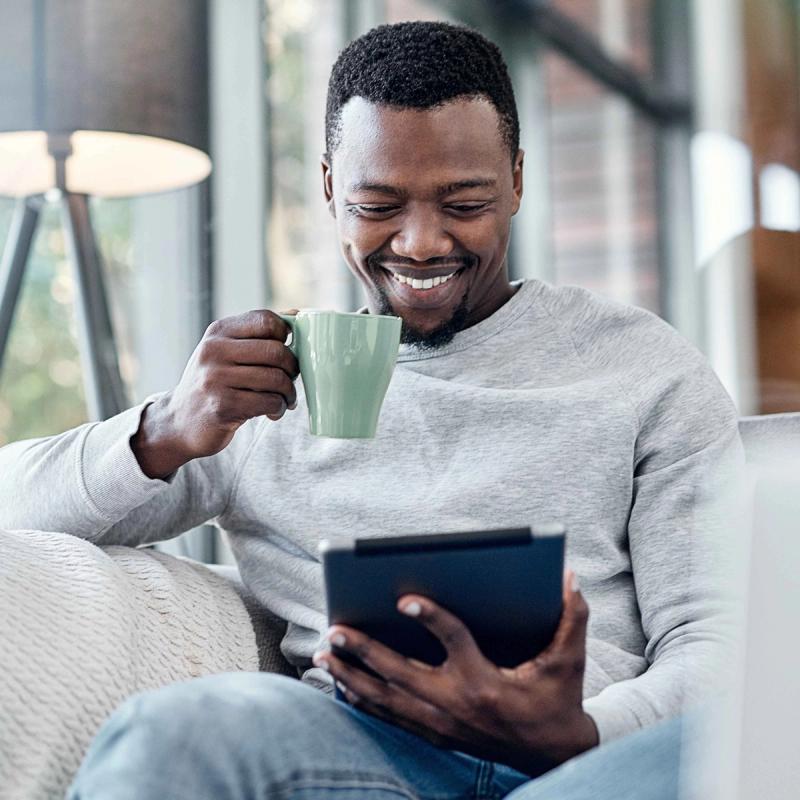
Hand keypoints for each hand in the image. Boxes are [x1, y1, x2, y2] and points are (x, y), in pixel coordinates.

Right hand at [132, 309, 299, 477]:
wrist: (179, 422)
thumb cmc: (214, 383)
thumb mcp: (225, 351)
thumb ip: (256, 334)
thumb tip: (297, 314)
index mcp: (219, 331)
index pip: (266, 320)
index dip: (286, 335)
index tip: (288, 350)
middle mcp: (214, 350)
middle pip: (276, 351)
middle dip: (293, 368)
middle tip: (291, 379)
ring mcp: (216, 378)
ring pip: (276, 379)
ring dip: (289, 392)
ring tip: (286, 399)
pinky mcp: (222, 406)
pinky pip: (269, 402)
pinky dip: (279, 408)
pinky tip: (273, 412)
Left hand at [312, 570, 597, 774]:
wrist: (553, 755)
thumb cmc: (556, 700)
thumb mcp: (569, 661)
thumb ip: (572, 618)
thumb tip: (570, 579)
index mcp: (485, 680)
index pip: (453, 641)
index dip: (430, 617)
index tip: (403, 597)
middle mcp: (456, 703)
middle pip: (401, 672)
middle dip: (364, 650)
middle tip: (336, 627)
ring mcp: (441, 722)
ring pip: (387, 697)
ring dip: (353, 674)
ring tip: (323, 654)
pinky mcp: (436, 734)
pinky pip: (391, 716)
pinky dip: (364, 699)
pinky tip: (343, 685)